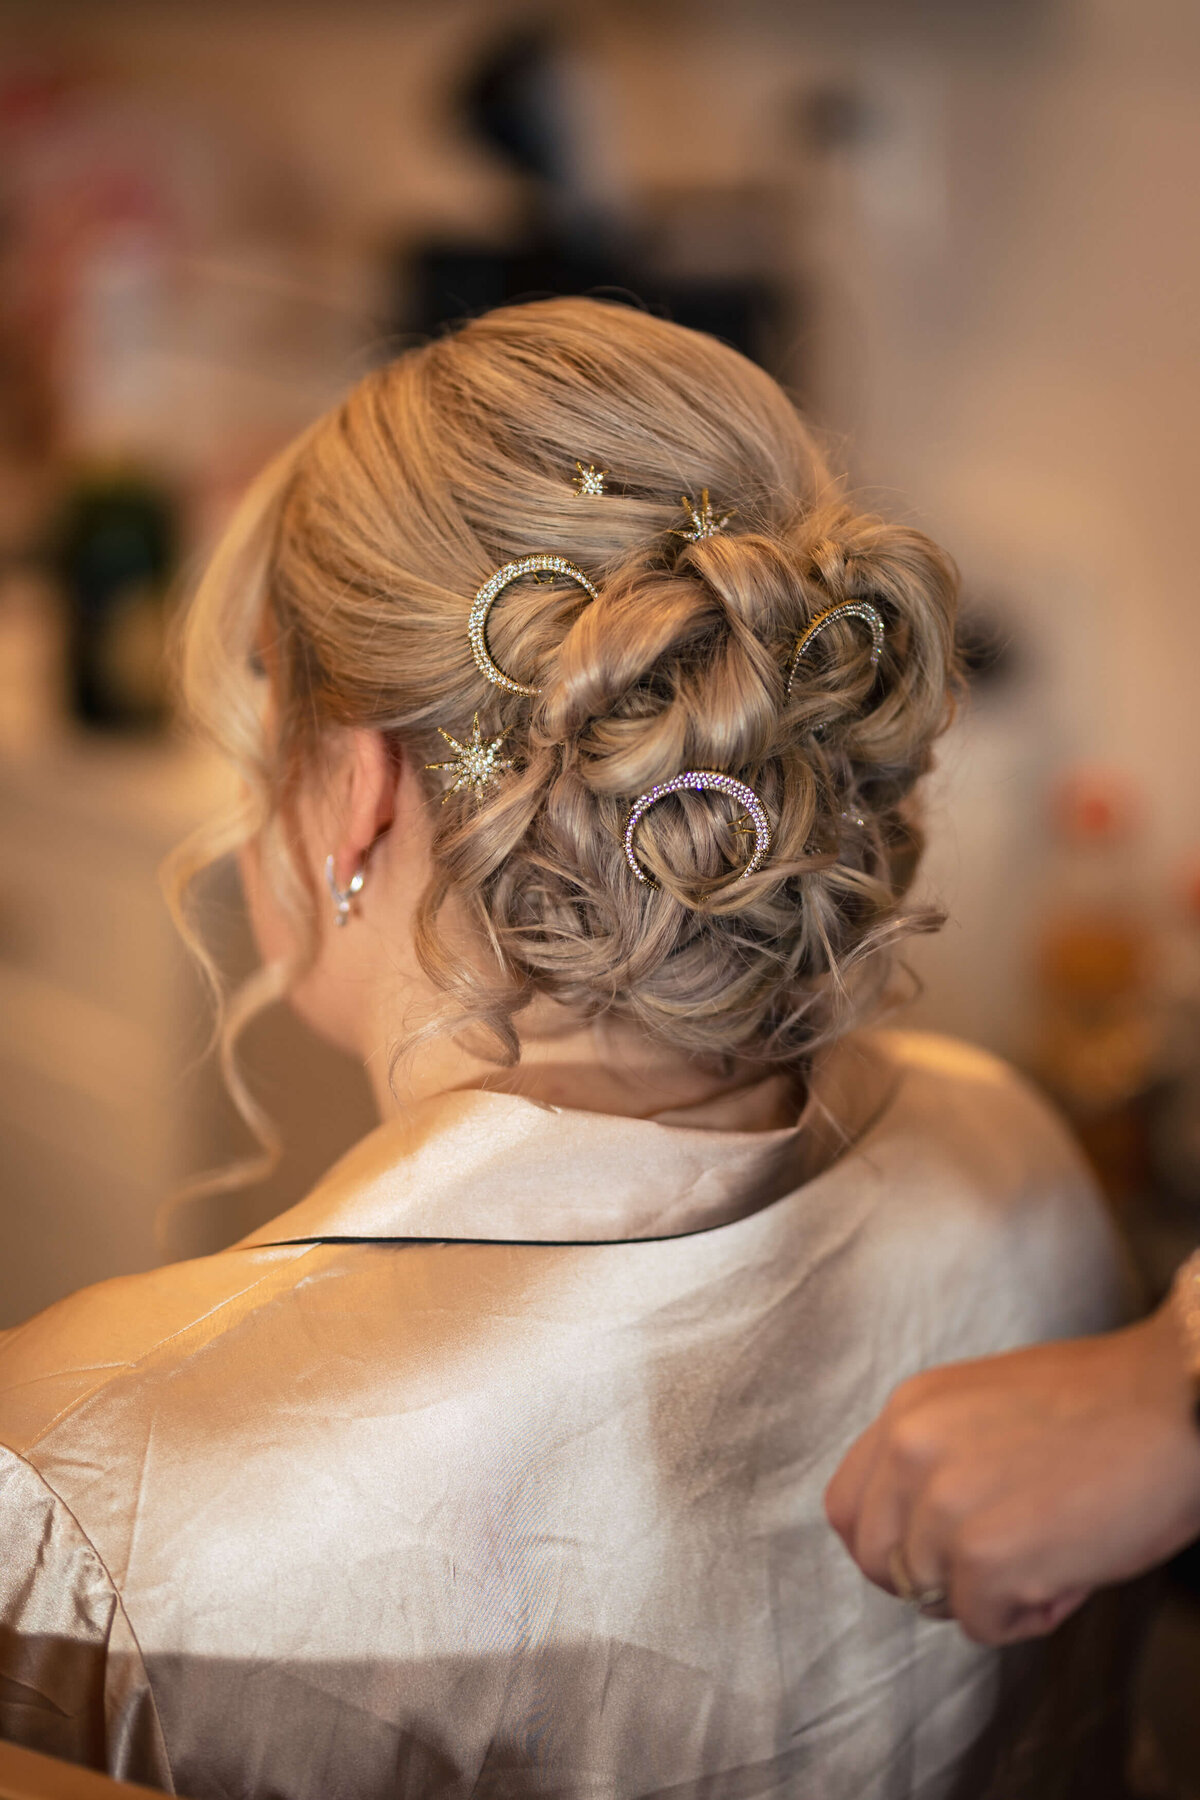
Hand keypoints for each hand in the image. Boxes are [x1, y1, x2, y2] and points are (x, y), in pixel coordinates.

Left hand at [824, 1304, 1199, 1643]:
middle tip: (997, 1566)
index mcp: (909, 1410)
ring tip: (1051, 1551)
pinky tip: (1069, 1571)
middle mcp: (910, 1453)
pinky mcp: (985, 1559)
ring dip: (989, 1594)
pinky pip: (980, 1625)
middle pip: (875, 1561)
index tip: (928, 1556)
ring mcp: (942, 1508)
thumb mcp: (985, 1406)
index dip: (885, 1544)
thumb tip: (919, 1530)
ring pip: (931, 1596)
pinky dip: (1027, 1617)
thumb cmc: (1104, 1409)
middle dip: (931, 1578)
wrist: (1178, 1407)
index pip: (846, 1506)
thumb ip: (938, 1456)